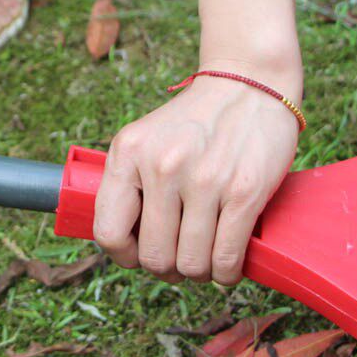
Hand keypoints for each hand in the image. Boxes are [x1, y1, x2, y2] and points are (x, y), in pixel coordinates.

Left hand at [93, 72, 299, 284]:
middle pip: (154, 257)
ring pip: (191, 264)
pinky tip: (227, 263)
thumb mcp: (146, 140)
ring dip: (199, 272)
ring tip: (206, 259)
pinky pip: (225, 258)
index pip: (108, 232)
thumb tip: (125, 247)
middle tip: (181, 258)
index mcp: (128, 153)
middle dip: (168, 269)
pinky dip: (226, 273)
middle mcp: (162, 166)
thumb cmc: (196, 122)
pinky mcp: (243, 191)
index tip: (142, 253)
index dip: (125, 256)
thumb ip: (129, 184)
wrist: (249, 84)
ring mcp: (204, 180)